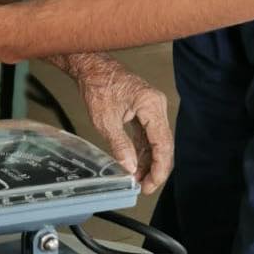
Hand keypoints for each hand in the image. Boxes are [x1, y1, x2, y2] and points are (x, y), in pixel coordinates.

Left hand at [66, 55, 172, 193]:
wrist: (90, 66)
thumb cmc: (98, 85)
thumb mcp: (106, 120)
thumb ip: (120, 146)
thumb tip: (131, 168)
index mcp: (151, 105)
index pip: (163, 144)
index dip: (159, 169)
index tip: (150, 185)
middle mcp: (157, 105)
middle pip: (163, 144)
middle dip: (155, 168)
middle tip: (144, 187)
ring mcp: (151, 107)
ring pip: (156, 141)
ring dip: (149, 161)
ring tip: (139, 180)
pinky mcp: (144, 109)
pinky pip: (148, 134)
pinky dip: (143, 150)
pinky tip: (137, 165)